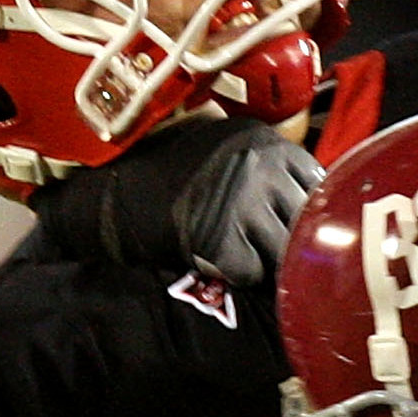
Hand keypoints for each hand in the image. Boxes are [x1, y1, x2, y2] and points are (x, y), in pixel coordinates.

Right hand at [30, 116, 320, 285]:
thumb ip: (264, 170)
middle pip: (305, 223)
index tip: (287, 228)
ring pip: (283, 251)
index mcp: (266, 140)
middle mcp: (262, 166)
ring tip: (237, 257)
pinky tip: (212, 261)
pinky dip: (237, 275)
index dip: (303, 214)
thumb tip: (307, 209)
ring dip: (265, 261)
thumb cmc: (160, 168)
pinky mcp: (221, 237)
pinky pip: (251, 271)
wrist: (102, 184)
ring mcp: (244, 202)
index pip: (315, 188)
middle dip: (290, 243)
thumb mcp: (221, 149)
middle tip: (262, 253)